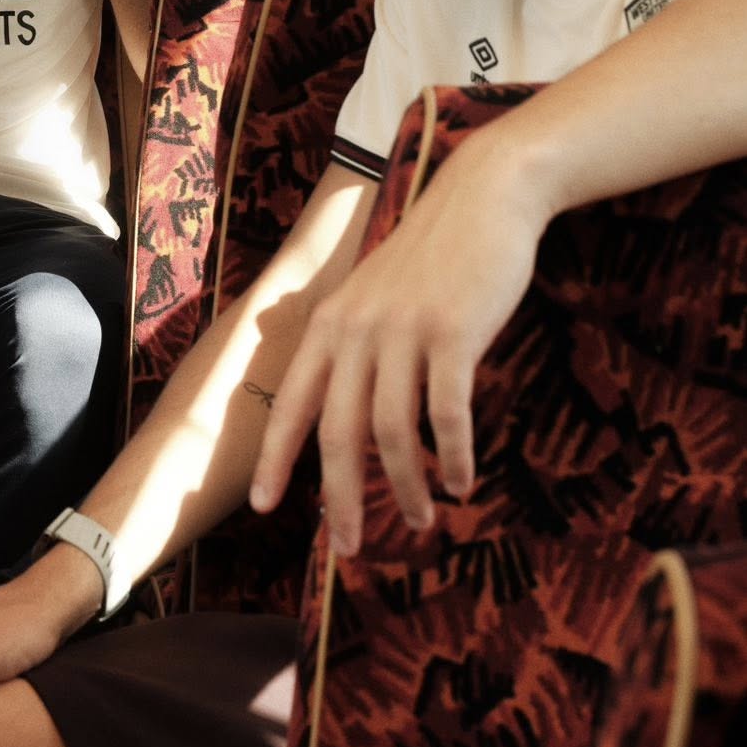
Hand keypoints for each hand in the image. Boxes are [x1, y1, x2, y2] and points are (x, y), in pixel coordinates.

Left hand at [249, 134, 545, 555]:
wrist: (482, 197)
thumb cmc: (433, 259)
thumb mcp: (376, 296)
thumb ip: (358, 347)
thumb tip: (350, 416)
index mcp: (332, 324)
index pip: (290, 402)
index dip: (276, 458)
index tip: (265, 507)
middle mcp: (357, 329)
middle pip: (336, 431)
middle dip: (340, 497)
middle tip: (348, 548)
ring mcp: (403, 329)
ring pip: (392, 431)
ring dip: (407, 486)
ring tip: (424, 519)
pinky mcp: (452, 332)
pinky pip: (448, 413)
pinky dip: (453, 455)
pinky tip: (464, 481)